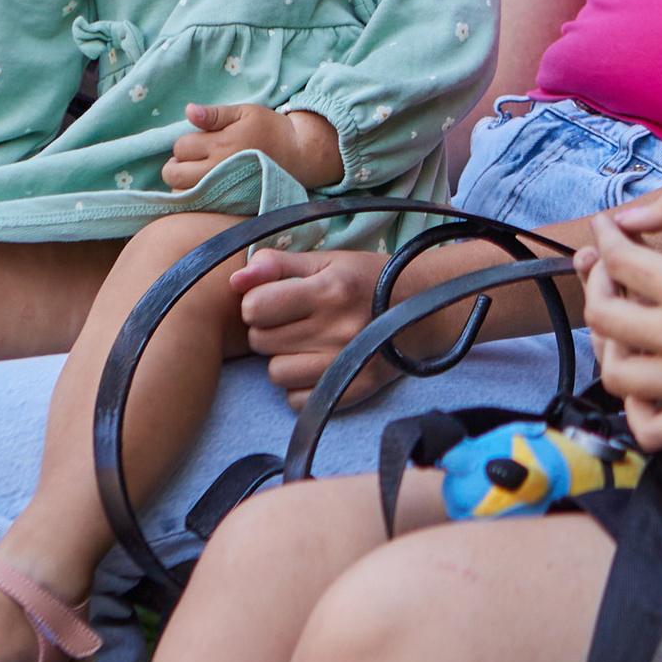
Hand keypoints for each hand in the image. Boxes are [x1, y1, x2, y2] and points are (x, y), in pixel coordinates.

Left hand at [161, 100, 339, 192]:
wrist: (300, 155)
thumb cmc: (271, 130)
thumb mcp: (245, 113)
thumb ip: (215, 114)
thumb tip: (188, 111)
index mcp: (221, 143)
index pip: (181, 146)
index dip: (186, 143)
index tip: (199, 142)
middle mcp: (218, 169)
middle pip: (175, 173)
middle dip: (176, 165)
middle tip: (190, 161)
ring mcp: (224, 190)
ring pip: (183, 193)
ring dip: (183, 184)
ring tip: (197, 176)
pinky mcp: (231, 205)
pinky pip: (200, 207)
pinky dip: (195, 199)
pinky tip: (206, 190)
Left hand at [230, 244, 388, 402]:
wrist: (426, 309)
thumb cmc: (367, 280)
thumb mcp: (326, 261)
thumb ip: (277, 265)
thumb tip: (235, 279)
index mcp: (330, 290)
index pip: (255, 307)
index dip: (257, 302)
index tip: (274, 299)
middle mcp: (340, 329)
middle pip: (261, 341)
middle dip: (268, 330)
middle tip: (294, 320)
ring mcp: (349, 363)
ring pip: (275, 374)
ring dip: (282, 359)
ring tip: (305, 343)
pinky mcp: (357, 390)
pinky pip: (298, 400)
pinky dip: (300, 386)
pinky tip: (317, 365)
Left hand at [582, 187, 661, 448]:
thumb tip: (630, 218)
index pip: (617, 261)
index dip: (605, 237)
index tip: (610, 229)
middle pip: (604, 318)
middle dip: (598, 283)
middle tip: (614, 269)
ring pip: (616, 376)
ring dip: (610, 344)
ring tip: (629, 324)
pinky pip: (652, 431)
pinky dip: (636, 409)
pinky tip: (649, 379)